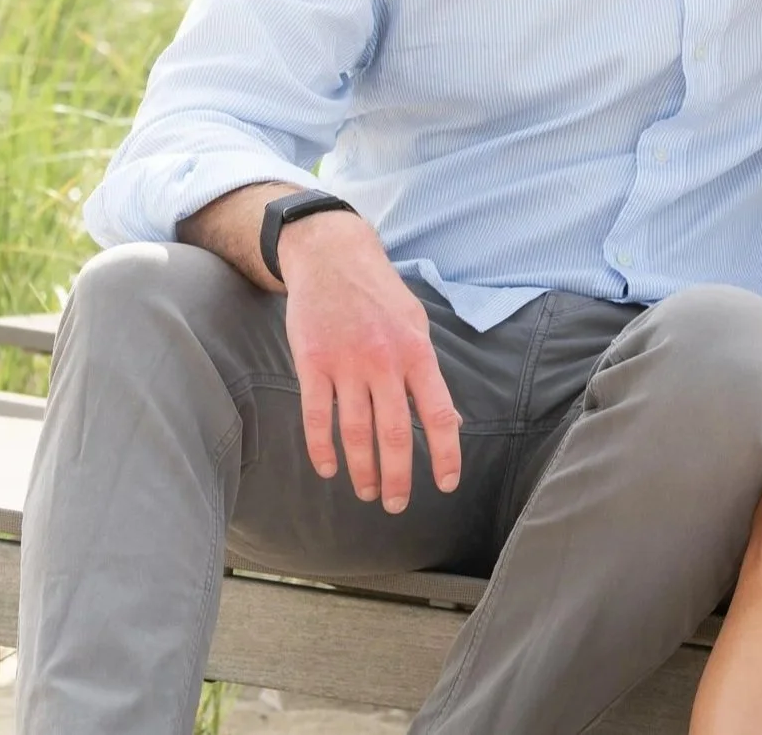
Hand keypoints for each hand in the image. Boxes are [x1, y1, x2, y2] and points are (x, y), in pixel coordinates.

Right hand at [278, 211, 464, 512]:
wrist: (332, 257)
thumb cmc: (380, 295)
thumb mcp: (417, 324)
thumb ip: (429, 373)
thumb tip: (449, 421)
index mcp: (417, 352)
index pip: (438, 414)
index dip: (445, 454)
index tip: (446, 484)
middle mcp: (384, 361)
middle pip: (394, 434)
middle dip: (397, 477)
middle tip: (396, 505)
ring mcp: (345, 363)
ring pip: (354, 432)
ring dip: (361, 469)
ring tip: (366, 491)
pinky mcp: (312, 362)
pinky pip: (316, 416)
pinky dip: (321, 448)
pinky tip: (327, 468)